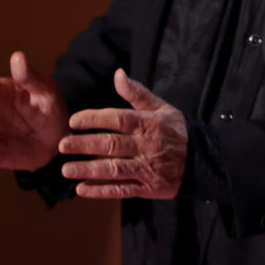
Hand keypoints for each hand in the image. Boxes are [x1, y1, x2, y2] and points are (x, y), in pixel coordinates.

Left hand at [58, 69, 186, 199]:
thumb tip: (118, 74)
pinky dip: (101, 191)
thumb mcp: (161, 108)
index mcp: (149, 124)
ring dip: (88, 170)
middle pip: (112, 144)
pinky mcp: (148, 188)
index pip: (118, 119)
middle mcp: (147, 146)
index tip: (74, 121)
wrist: (202, 160)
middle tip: (62, 145)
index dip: (95, 119)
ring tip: (67, 169)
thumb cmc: (176, 131)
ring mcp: (147, 168)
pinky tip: (82, 189)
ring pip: (114, 169)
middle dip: (85, 145)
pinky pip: (122, 190)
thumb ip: (137, 93)